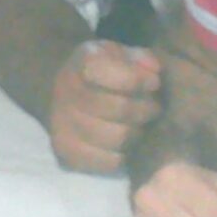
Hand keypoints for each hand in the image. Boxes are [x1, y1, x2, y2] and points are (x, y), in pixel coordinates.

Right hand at [48, 41, 161, 173]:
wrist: (65, 94)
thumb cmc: (103, 72)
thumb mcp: (120, 54)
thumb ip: (139, 58)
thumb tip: (154, 70)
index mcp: (81, 63)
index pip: (110, 74)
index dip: (137, 79)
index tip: (154, 82)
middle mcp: (65, 94)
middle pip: (120, 109)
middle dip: (146, 109)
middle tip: (154, 107)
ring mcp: (62, 127)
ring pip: (117, 138)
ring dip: (137, 132)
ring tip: (141, 125)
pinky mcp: (66, 154)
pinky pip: (109, 162)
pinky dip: (124, 154)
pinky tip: (125, 143)